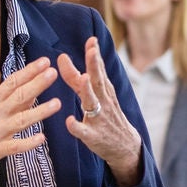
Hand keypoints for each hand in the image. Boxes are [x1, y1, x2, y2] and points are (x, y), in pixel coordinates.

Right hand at [0, 58, 60, 186]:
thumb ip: (10, 102)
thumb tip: (32, 91)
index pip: (12, 82)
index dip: (29, 71)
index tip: (45, 61)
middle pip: (18, 96)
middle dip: (36, 84)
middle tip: (53, 72)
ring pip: (20, 120)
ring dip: (39, 112)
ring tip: (57, 104)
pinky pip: (14, 146)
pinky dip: (28, 143)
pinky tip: (41, 138)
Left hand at [58, 37, 144, 186]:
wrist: (125, 146)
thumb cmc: (106, 115)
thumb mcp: (96, 95)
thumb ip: (77, 78)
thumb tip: (62, 58)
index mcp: (102, 91)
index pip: (97, 70)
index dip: (94, 56)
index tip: (92, 40)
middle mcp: (103, 101)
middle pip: (98, 81)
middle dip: (95, 66)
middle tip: (92, 50)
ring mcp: (99, 118)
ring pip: (93, 103)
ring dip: (88, 91)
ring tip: (84, 79)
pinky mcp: (94, 136)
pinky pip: (84, 131)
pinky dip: (76, 126)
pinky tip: (69, 121)